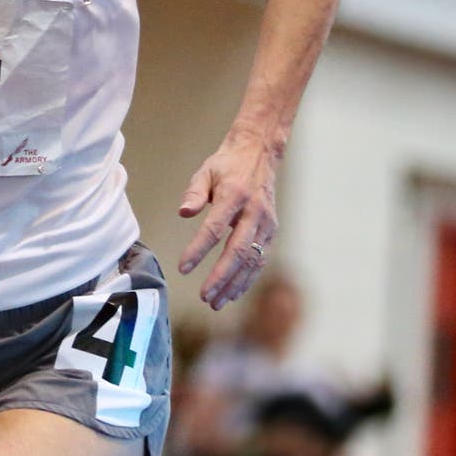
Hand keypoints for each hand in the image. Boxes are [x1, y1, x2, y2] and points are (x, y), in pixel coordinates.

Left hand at [177, 131, 279, 308]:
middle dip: (221, 276)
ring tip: (217, 301)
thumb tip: (183, 212)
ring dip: (235, 283)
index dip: (198, 250)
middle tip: (205, 296)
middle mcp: (254, 212)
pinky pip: (260, 259)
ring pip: (252, 260)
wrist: (259, 153)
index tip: (183, 267)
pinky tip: (234, 292)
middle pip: (238, 251)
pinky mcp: (271, 231)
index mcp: (235, 196)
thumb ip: (194, 193)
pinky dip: (247, 278)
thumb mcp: (205, 172)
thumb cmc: (227, 165)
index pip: (214, 228)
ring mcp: (266, 223)